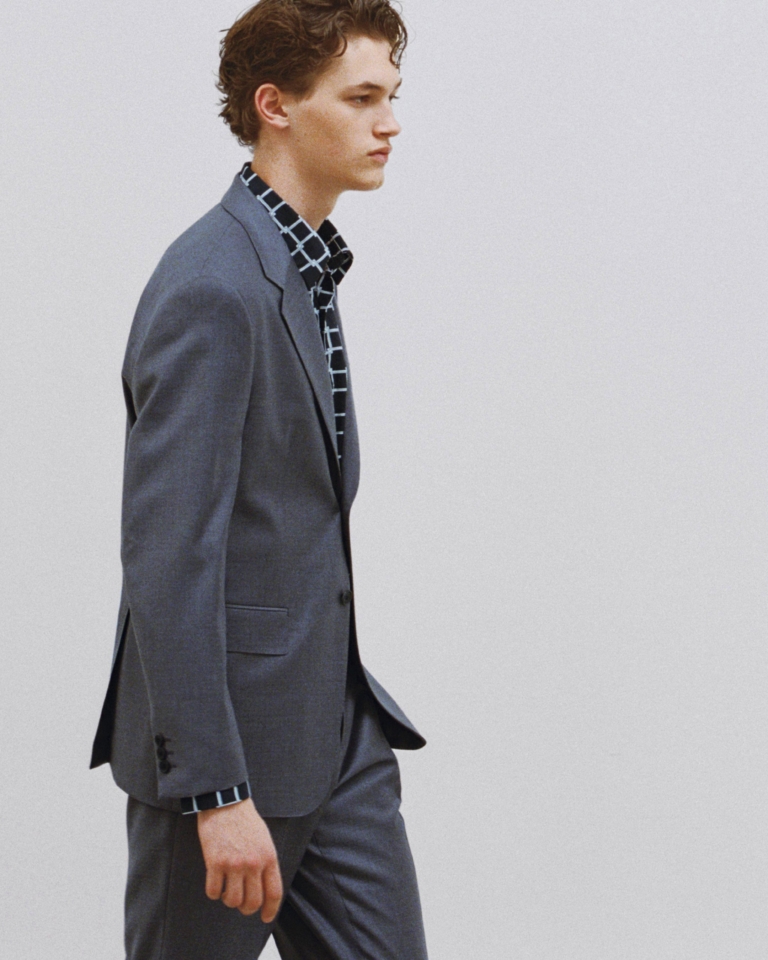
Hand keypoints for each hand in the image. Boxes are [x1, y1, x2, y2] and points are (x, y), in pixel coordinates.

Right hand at [197, 798, 282, 919]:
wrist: (225, 803)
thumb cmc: (245, 821)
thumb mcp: (264, 839)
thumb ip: (265, 862)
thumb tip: (263, 888)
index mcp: (269, 857)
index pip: (274, 893)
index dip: (270, 910)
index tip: (265, 918)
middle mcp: (253, 863)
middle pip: (253, 902)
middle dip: (247, 909)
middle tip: (241, 905)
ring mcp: (234, 864)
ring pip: (233, 900)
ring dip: (229, 900)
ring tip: (227, 889)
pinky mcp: (215, 862)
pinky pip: (214, 891)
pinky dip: (214, 892)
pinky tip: (215, 882)